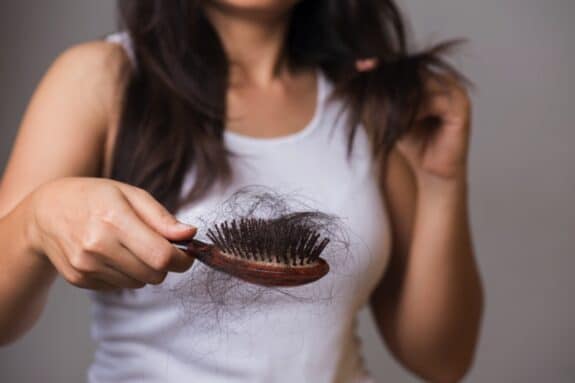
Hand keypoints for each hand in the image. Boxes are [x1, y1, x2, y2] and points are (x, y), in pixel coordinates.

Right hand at [27, 177, 196, 289]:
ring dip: (144, 269)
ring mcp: (86, 266)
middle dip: (165, 264)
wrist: (45, 212)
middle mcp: (98, 246)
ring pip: (139, 284)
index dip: (182, 260)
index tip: (187, 254)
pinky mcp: (80, 280)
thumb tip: (190, 234)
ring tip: (129, 246)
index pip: (161, 256)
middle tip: (158, 247)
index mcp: (114, 219)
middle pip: (154, 275)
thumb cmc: (94, 198)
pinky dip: (125, 274)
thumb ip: (162, 218)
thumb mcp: (130, 194)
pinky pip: (120, 287)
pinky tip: (112, 254)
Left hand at [356, 58, 471, 180]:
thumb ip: (381, 98)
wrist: (431, 172)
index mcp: (430, 77)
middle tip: (367, 85)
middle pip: (414, 73)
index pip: (406, 66)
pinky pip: (434, 102)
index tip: (360, 65)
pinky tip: (400, 123)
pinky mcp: (461, 107)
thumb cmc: (414, 144)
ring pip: (422, 86)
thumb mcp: (392, 117)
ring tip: (381, 112)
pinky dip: (414, 111)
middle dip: (389, 82)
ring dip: (400, 99)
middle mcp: (445, 79)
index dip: (383, 67)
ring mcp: (455, 91)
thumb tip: (359, 74)